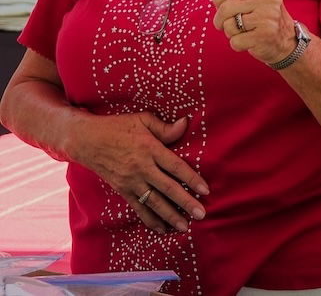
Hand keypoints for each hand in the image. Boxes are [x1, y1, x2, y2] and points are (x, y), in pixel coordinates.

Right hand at [72, 112, 207, 233]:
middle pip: (168, 188)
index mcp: (150, 149)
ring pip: (154, 202)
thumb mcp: (143, 120)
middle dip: (186, 202)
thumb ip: (165, 127)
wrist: (86, 140)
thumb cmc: (118, 127)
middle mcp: (141, 168)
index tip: (205, 190)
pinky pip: (138, 207)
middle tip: (201, 214)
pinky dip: (150, 219)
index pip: (175, 167)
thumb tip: (186, 123)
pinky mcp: (122, 190)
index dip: (191, 179)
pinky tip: (161, 229)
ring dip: (170, 215)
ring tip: (185, 227)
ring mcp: (131, 182)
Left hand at [212, 0, 298, 66]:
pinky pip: (235, 41)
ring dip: (230, 32)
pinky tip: (250, 40)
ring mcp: (269, 16)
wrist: (286, 39)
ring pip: (229, 26)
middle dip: (220, 19)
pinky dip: (238, 44)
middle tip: (230, 22)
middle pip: (225, 7)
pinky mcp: (266, 34)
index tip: (221, 4)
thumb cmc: (261, 15)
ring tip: (244, 30)